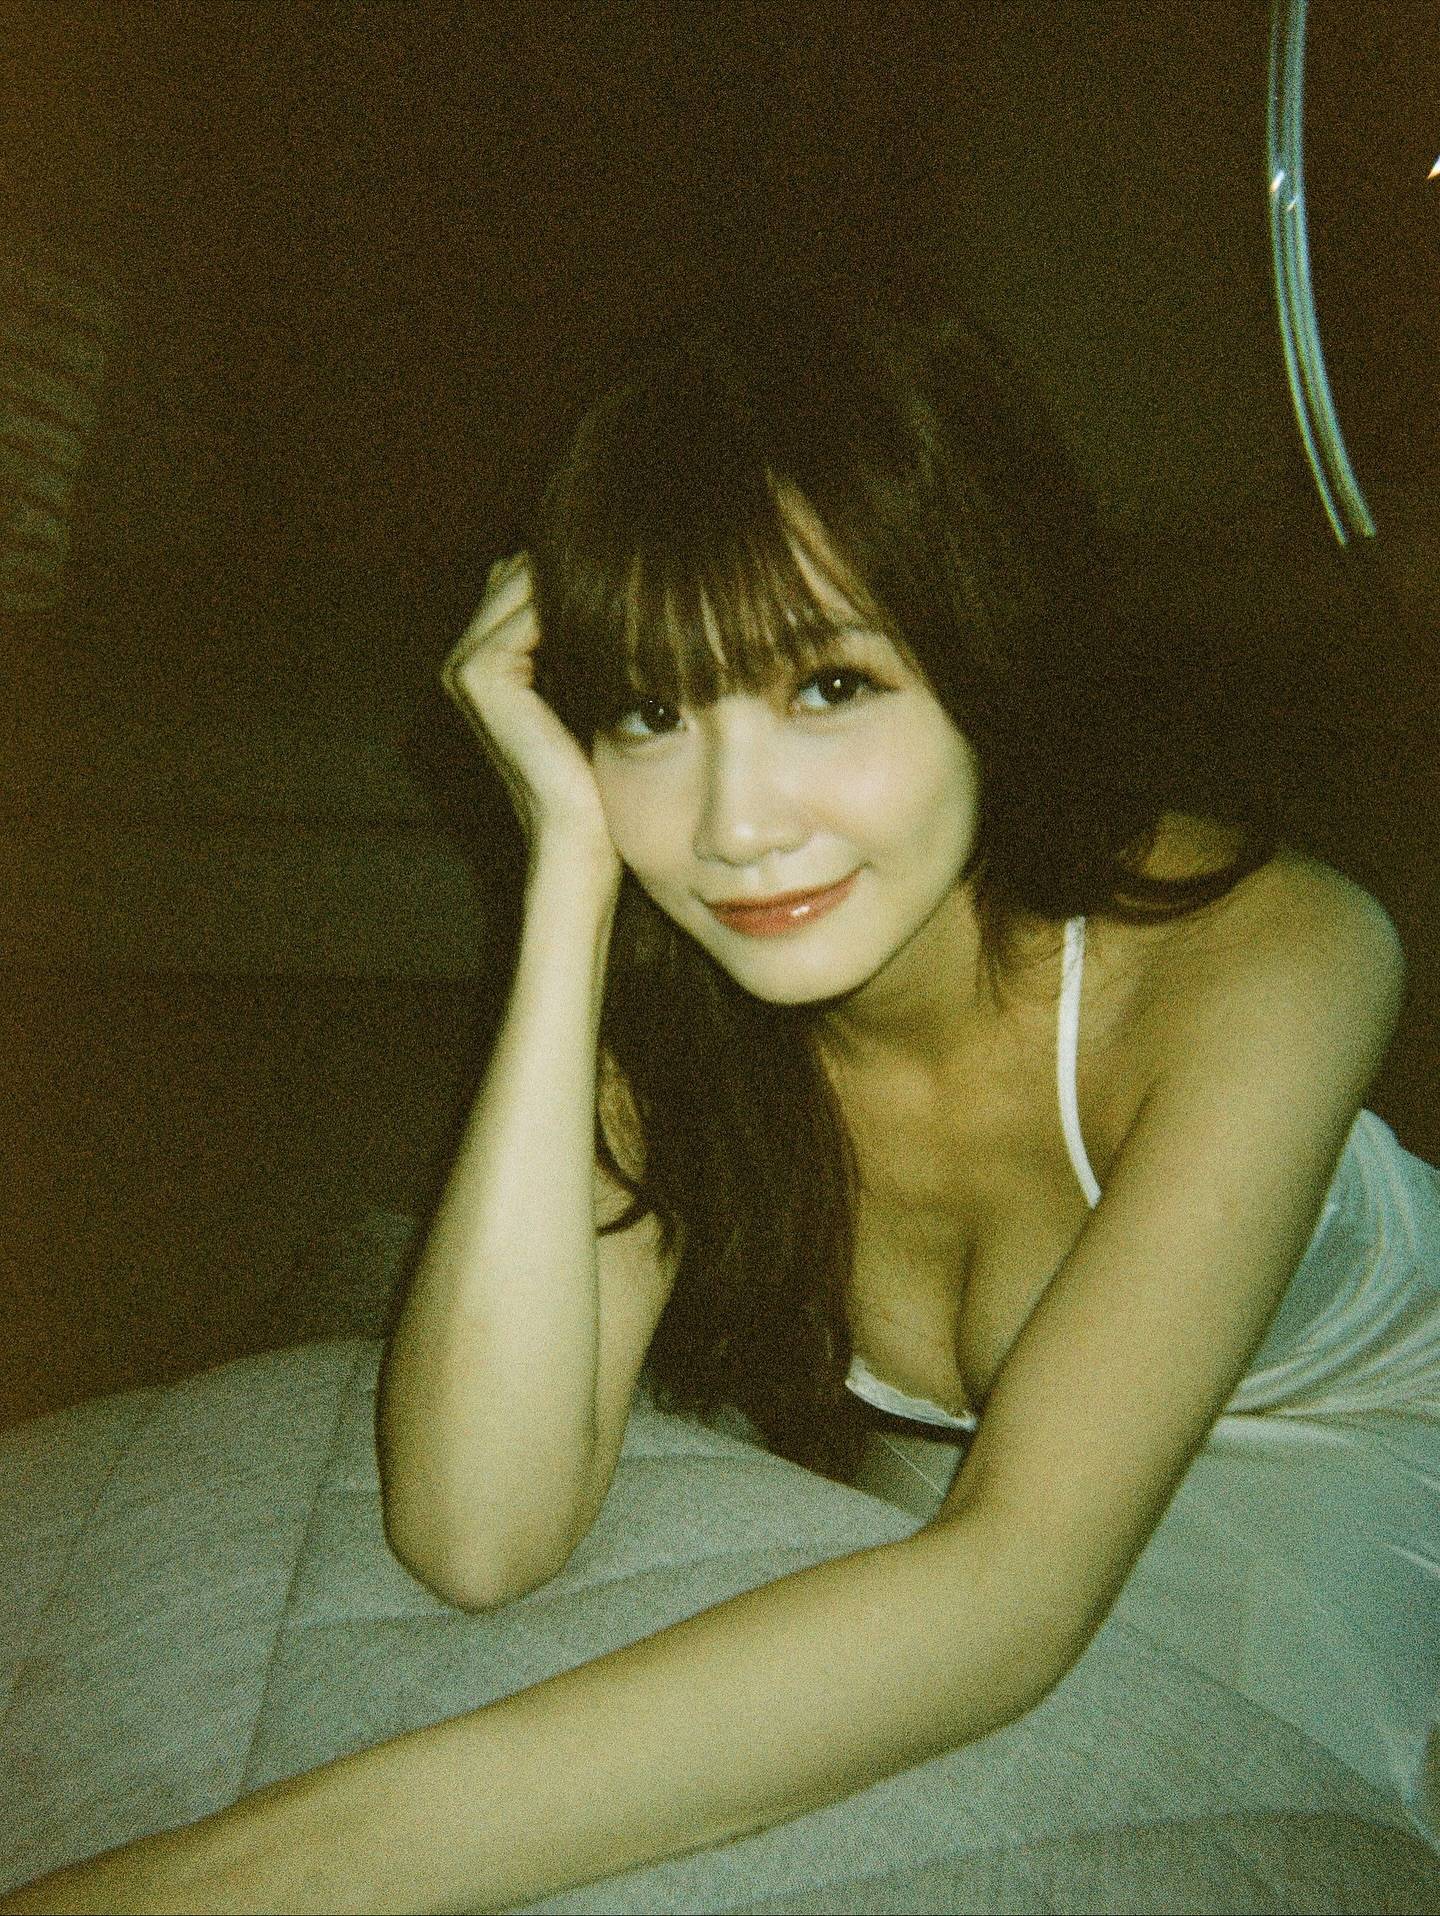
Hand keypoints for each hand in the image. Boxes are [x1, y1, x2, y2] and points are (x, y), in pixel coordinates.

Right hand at [443, 553, 619, 882]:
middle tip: (639, 552)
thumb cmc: (597, 776)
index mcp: (483, 663)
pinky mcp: (481, 674)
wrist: (579, 839)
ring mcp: (465, 665)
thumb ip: (584, 643)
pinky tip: (627, 600)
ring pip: (525, 582)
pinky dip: (577, 599)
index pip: (525, 579)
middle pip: (521, 571)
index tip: (634, 561)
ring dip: (581, 574)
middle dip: (579, 561)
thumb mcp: (593, 693)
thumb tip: (615, 589)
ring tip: (638, 570)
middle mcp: (463, 660)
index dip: (579, 567)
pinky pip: (530, 609)